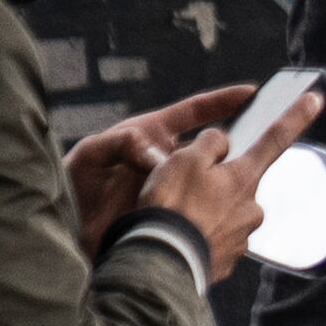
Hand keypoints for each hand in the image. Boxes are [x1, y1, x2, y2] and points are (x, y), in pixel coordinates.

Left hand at [65, 82, 254, 256]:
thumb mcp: (91, 155)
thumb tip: (155, 153)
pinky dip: (213, 211)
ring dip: (222, 183)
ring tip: (230, 189)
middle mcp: (170, 160)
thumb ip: (119, 144)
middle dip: (233, 145)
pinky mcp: (178, 213)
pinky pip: (204, 208)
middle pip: (211, 146)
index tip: (251, 93)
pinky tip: (217, 216)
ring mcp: (177, 188)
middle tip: (256, 142)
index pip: (194, 112)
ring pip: (212, 180)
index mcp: (153, 136)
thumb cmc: (74, 186)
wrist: (69, 232)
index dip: (223, 101)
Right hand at [139, 79, 325, 284]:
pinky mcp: (226, 260)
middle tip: (182, 190)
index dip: (295, 116)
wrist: (160, 263)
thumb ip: (209, 144)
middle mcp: (252, 208)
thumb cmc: (171, 207)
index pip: (275, 139)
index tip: (315, 99)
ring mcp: (242, 236)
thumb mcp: (183, 160)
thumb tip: (223, 142)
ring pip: (224, 212)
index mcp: (245, 178)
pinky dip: (199, 234)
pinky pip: (214, 238)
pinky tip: (179, 236)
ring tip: (174, 216)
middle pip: (238, 183)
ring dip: (204, 211)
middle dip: (216, 182)